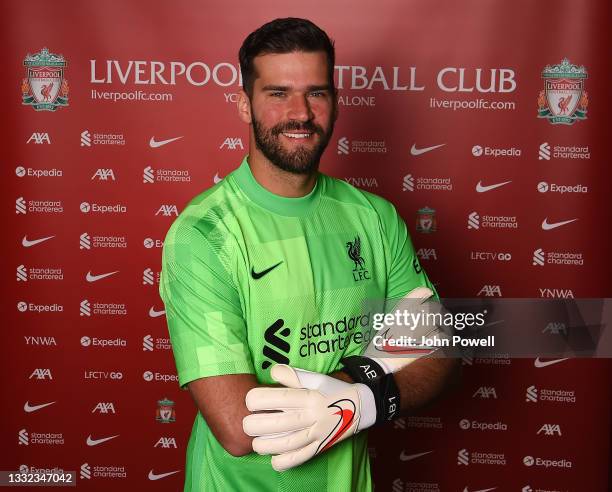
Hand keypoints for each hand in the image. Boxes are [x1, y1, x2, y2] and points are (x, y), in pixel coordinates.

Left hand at [242, 364, 375, 470]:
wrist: (359, 406)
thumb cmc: (332, 390)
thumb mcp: (315, 378)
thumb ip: (292, 375)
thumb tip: (272, 372)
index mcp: (308, 396)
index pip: (276, 398)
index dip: (256, 400)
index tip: (251, 400)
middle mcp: (311, 416)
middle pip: (276, 424)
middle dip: (254, 425)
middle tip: (248, 423)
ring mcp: (316, 434)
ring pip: (285, 444)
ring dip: (264, 445)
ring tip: (256, 442)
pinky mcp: (320, 447)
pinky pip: (299, 458)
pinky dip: (283, 461)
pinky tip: (273, 457)